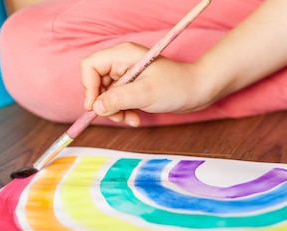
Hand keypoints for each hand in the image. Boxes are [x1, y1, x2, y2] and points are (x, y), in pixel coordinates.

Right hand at [80, 42, 213, 125]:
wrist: (198, 91)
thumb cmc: (177, 87)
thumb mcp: (146, 94)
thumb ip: (119, 99)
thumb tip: (96, 107)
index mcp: (122, 54)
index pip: (90, 66)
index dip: (88, 87)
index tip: (95, 107)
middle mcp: (121, 62)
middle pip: (96, 83)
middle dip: (105, 104)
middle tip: (118, 118)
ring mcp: (126, 75)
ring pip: (106, 95)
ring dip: (115, 111)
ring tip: (131, 120)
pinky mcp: (132, 87)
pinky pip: (117, 101)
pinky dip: (123, 112)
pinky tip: (135, 118)